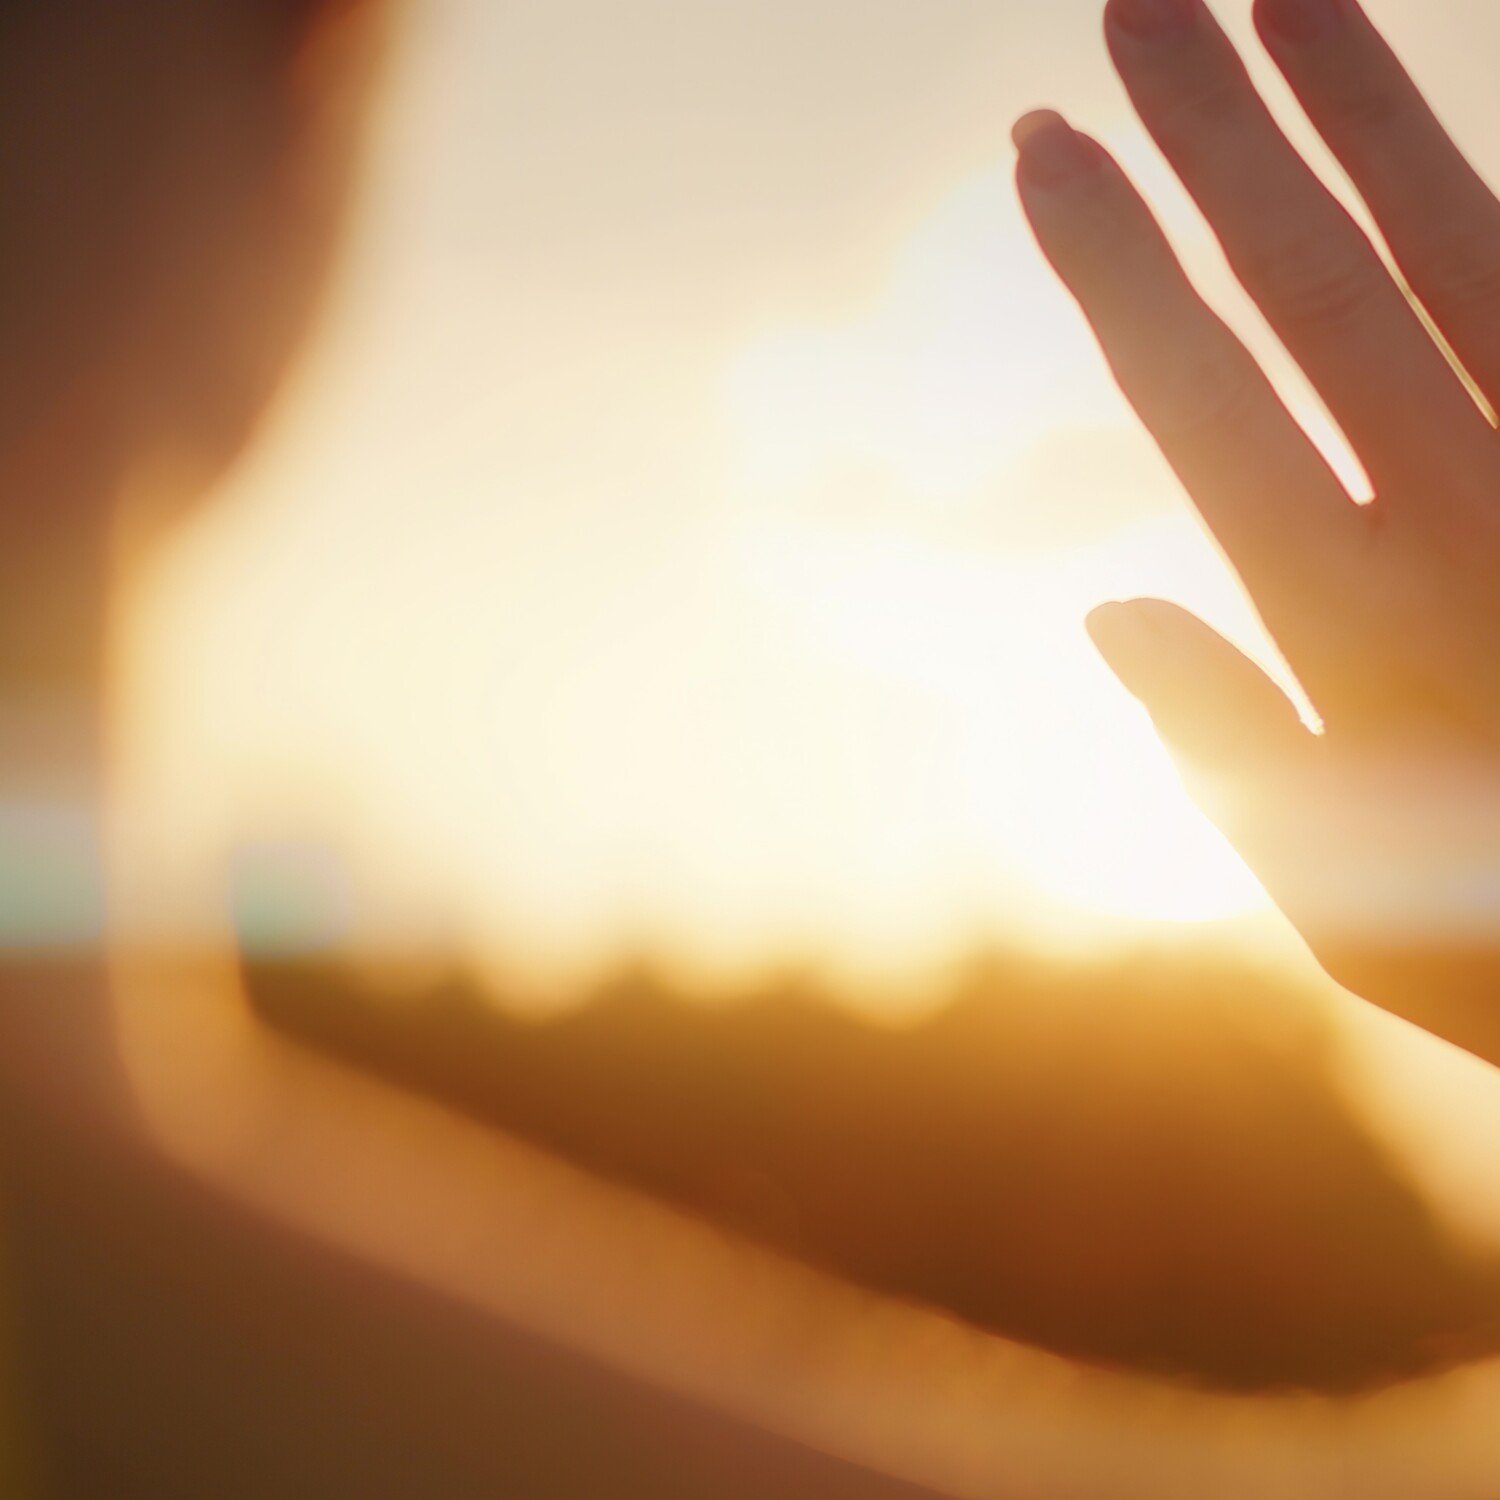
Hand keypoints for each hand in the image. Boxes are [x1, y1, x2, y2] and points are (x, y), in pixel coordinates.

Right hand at [1016, 0, 1499, 1064]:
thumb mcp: (1343, 908)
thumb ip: (1224, 754)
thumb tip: (1102, 613)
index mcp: (1356, 629)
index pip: (1200, 397)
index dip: (1115, 259)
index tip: (1044, 144)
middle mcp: (1469, 521)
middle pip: (1319, 284)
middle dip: (1214, 132)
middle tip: (1134, 2)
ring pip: (1462, 246)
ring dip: (1361, 107)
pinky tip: (1437, 131)